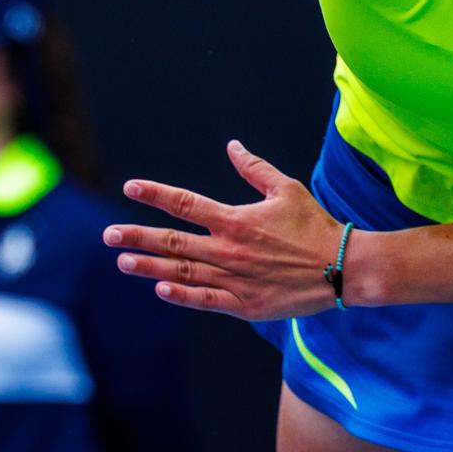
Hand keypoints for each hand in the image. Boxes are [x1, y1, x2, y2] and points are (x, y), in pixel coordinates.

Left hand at [103, 140, 343, 319]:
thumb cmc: (314, 225)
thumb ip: (254, 169)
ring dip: (149, 266)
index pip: (185, 203)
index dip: (155, 194)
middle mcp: (229, 249)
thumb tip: (232, 146)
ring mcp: (235, 279)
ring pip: (183, 272)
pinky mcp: (245, 305)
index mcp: (235, 219)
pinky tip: (159, 289)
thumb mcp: (286, 189)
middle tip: (107, 235)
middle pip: (173, 241)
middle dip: (137, 236)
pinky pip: (206, 300)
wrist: (344, 268)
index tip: (130, 188)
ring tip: (122, 260)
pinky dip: (182, 295)